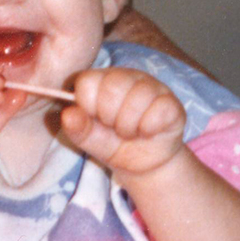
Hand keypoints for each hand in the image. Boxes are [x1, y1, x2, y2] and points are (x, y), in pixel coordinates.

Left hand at [61, 67, 185, 179]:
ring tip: (132, 132)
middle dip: (110, 118)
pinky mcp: (171, 103)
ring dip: (129, 127)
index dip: (88, 106)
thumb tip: (68, 114)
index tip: (96, 119)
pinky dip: (149, 128)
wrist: (145, 164)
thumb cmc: (114, 144)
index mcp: (102, 80)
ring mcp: (152, 86)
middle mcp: (127, 76)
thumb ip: (77, 128)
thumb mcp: (90, 140)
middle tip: (115, 127)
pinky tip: (148, 131)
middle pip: (112, 87)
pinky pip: (158, 111)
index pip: (86, 82)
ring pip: (137, 98)